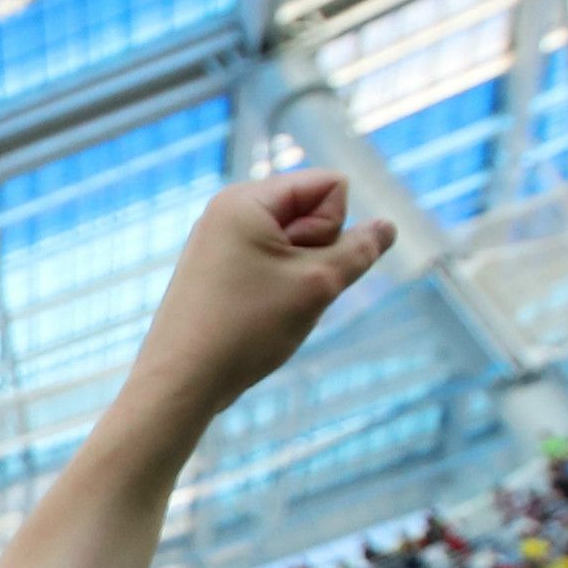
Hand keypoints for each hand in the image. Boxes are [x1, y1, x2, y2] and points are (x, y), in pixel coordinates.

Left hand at [131, 176, 396, 411]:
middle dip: (316, 253)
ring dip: (300, 277)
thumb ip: (360, 250)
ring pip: (294, 246)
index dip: (334, 228)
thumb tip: (387, 227)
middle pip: (311, 213)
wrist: (180, 382)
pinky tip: (257, 318)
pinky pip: (270, 267)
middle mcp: (227, 212)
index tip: (301, 264)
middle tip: (282, 290)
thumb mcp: (318, 285)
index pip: (329, 185)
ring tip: (268, 308)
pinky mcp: (216, 272)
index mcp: (245, 199)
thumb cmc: (245, 328)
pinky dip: (278, 290)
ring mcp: (219, 242)